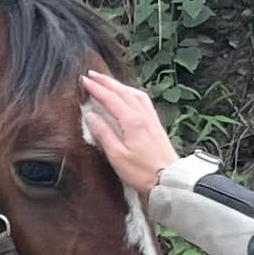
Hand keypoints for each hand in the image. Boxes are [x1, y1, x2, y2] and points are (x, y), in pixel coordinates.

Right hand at [80, 68, 181, 197]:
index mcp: (132, 121)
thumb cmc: (142, 172)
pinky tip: (130, 95)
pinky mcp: (156, 124)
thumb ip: (103, 133)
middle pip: (123, 92)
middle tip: (92, 74)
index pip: (110, 99)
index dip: (96, 89)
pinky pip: (144, 101)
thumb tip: (90, 116)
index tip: (84, 80)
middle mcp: (143, 115)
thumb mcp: (116, 156)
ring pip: (135, 94)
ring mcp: (151, 119)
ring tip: (108, 81)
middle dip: (106, 82)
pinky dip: (132, 93)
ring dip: (119, 85)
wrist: (169, 179)